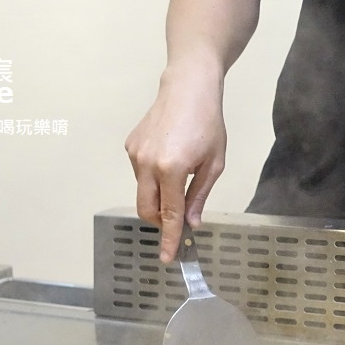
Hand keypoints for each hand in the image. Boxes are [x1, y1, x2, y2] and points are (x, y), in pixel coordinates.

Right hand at [125, 63, 226, 262]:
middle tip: (178, 220)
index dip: (169, 238)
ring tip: (179, 173)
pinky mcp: (130, 146)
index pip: (169, 214)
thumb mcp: (214, 163)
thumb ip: (199, 195)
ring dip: (159, 195)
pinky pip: (139, 173)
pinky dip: (153, 176)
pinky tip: (168, 157)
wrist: (188, 87)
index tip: (166, 257)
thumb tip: (191, 223)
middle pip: (146, 210)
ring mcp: (135, 154)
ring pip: (143, 191)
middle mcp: (147, 164)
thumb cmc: (208, 122)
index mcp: (172, 169)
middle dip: (160, 221)